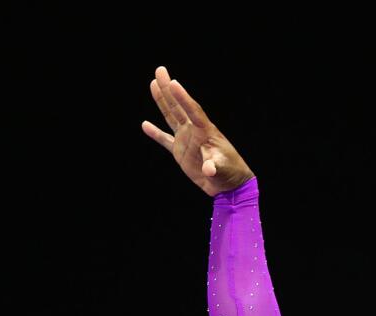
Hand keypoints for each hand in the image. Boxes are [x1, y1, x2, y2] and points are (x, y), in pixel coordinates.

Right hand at [141, 66, 254, 196]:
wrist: (228, 184)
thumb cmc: (230, 173)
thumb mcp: (223, 169)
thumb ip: (214, 167)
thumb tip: (209, 169)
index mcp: (206, 131)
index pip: (192, 111)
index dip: (183, 98)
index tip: (173, 82)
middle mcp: (194, 131)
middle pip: (179, 106)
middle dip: (169, 89)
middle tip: (160, 70)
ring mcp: (186, 139)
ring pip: (171, 116)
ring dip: (162, 100)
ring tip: (154, 83)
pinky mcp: (180, 151)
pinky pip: (165, 140)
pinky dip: (155, 133)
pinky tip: (145, 124)